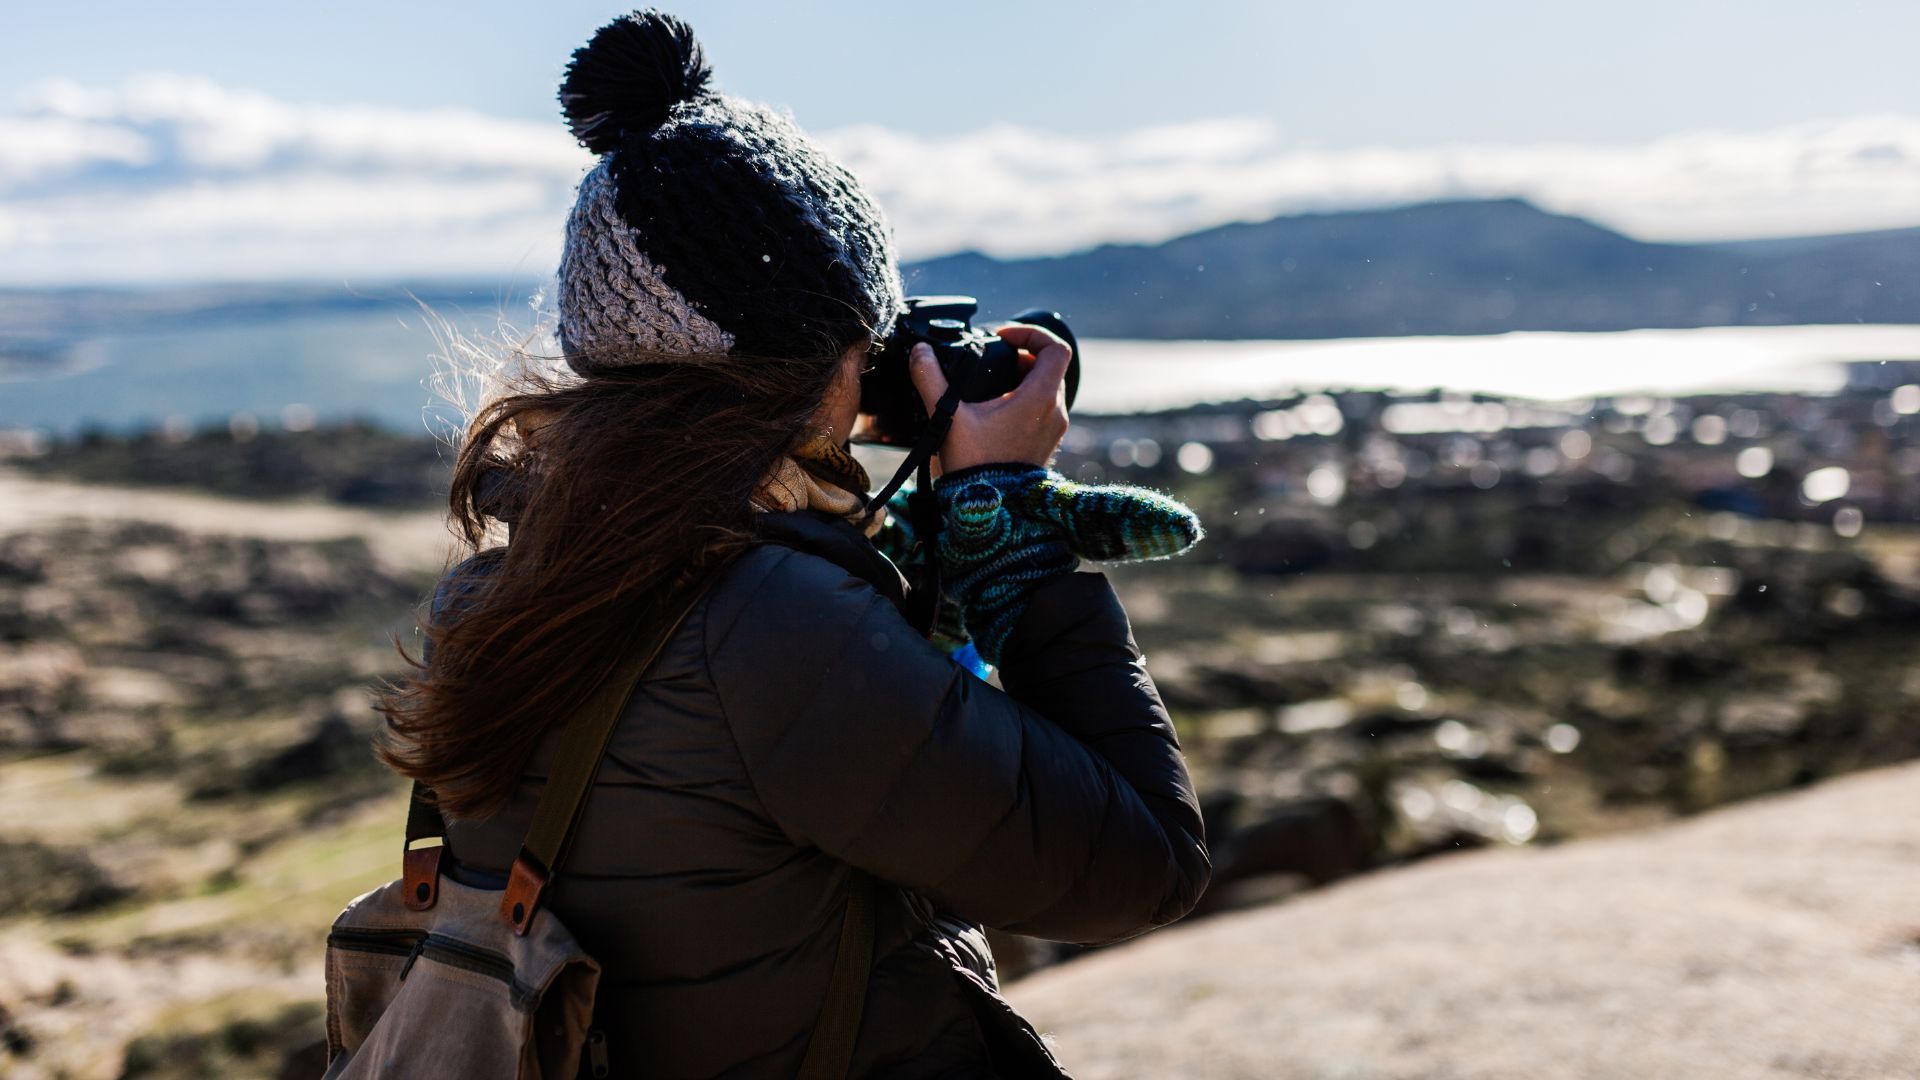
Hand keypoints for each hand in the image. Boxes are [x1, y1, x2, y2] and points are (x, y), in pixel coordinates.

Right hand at [908, 323, 1071, 473]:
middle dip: (1022, 355)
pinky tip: (994, 409)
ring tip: (990, 383)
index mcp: (1039, 398)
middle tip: (993, 358)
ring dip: (1023, 378)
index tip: (1002, 337)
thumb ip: (931, 378)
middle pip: (1049, 367)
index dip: (1031, 333)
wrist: (991, 510)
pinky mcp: (1046, 444)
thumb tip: (920, 351)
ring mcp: (1054, 430)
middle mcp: (1054, 412)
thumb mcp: (948, 416)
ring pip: (1047, 388)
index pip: (1055, 348)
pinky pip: (1043, 410)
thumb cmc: (974, 464)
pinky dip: (1025, 399)